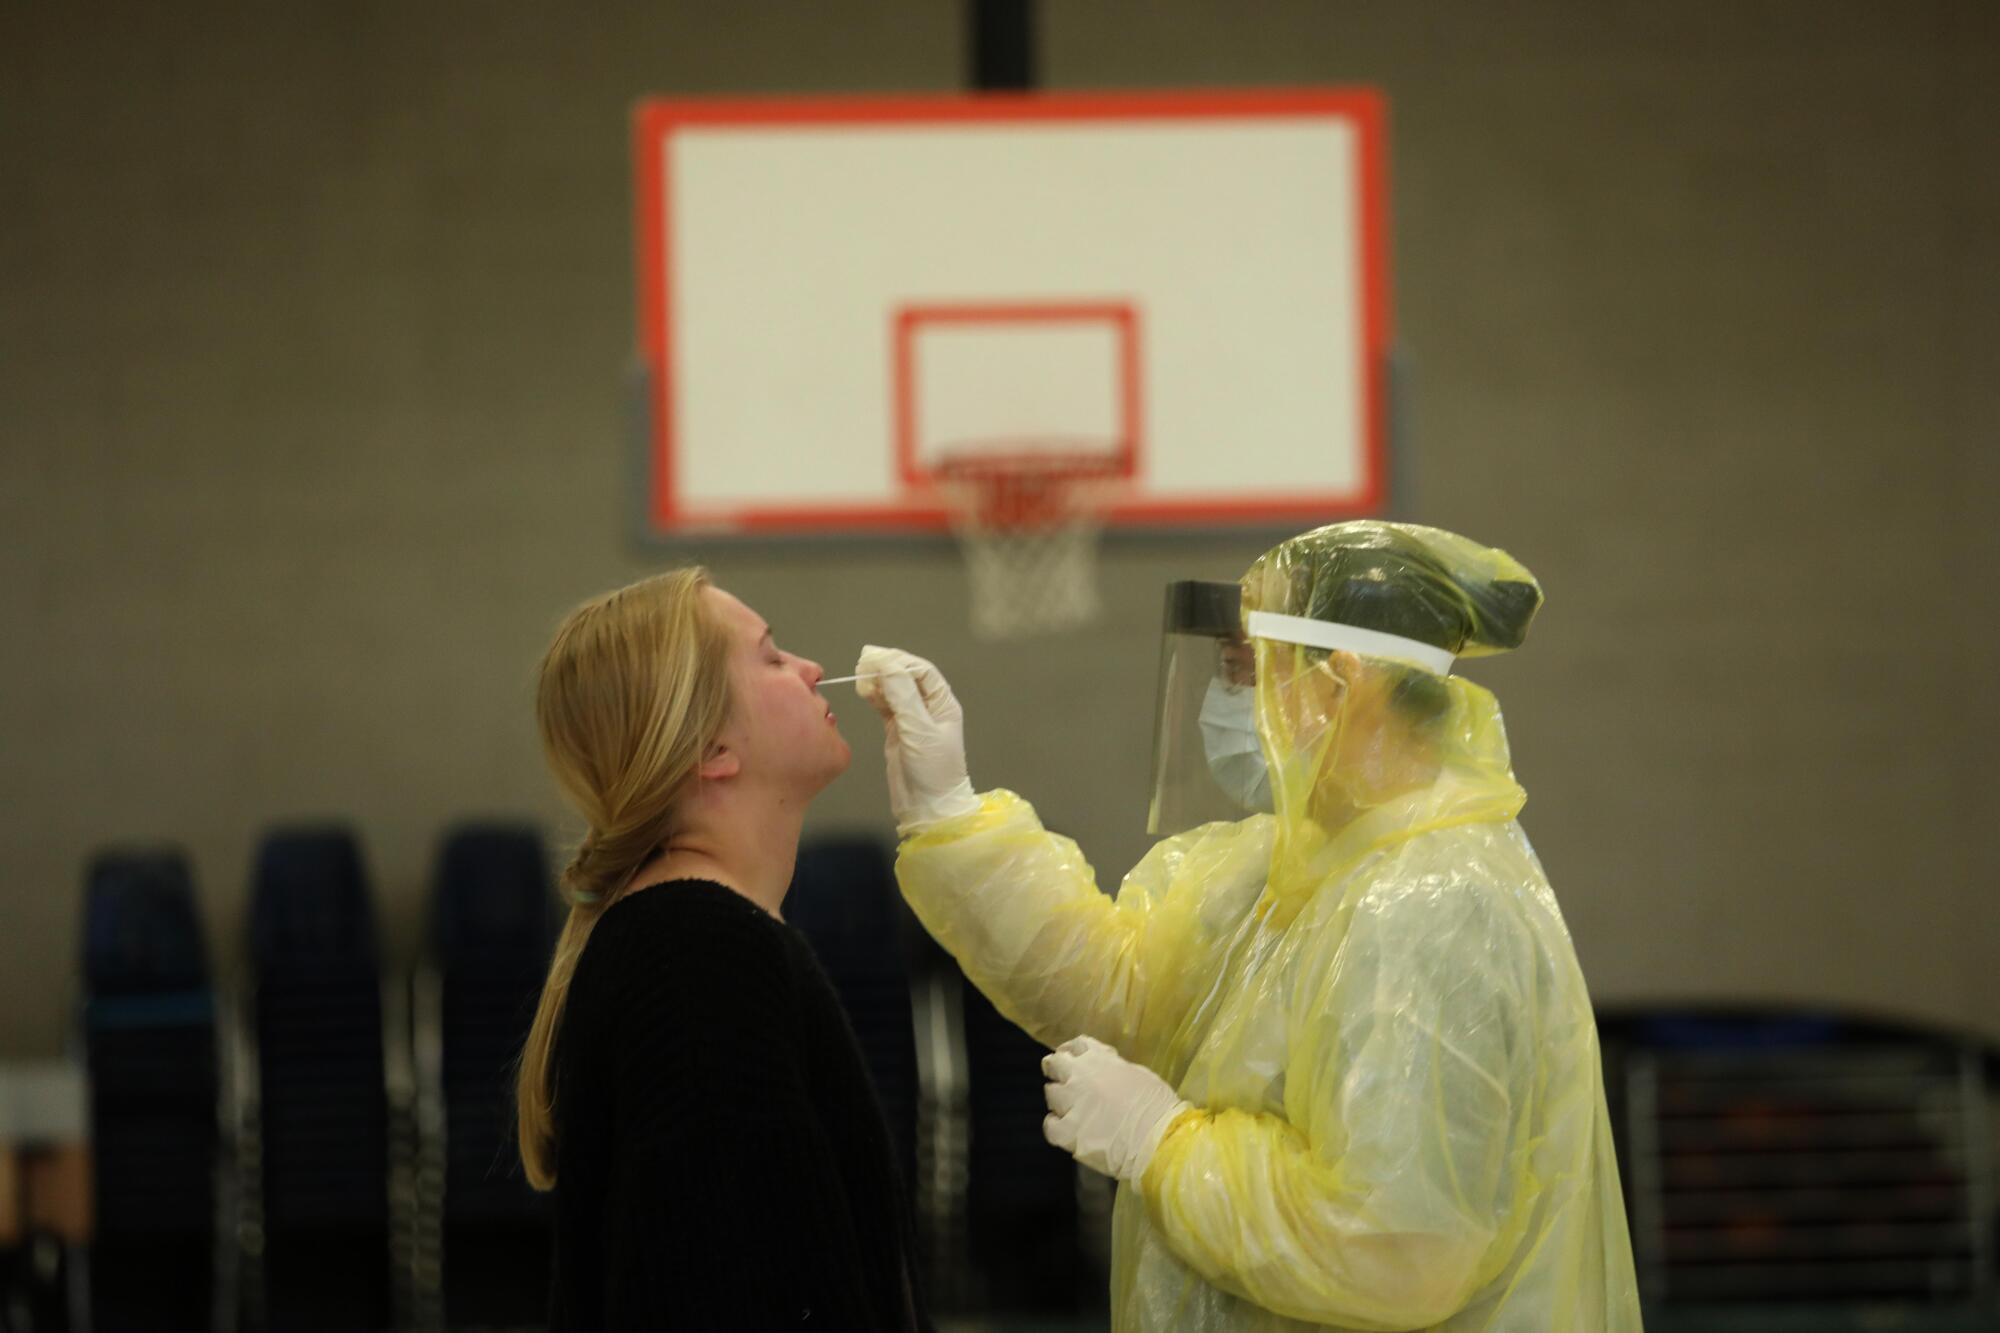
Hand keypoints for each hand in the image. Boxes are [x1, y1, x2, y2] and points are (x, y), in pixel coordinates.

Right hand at [855, 645, 979, 834]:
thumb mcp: (919, 731)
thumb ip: (903, 696)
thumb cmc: (932, 770)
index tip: (875, 657)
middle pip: (906, 677)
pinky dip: (874, 696)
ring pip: (893, 690)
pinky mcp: (897, 731)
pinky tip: (864, 691)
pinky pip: (885, 705)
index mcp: (942, 704)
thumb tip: (887, 664)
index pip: (921, 671)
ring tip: (860, 677)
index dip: (899, 660)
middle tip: (863, 663)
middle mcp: (929, 708)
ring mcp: (912, 719)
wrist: (928, 808)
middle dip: (886, 667)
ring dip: (878, 681)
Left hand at [1042, 1036, 1190, 1183]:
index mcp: (1099, 1060)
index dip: (1073, 1052)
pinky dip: (1056, 1126)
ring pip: (1050, 1094)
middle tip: (1065, 1082)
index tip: (1074, 1059)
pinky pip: (1049, 1125)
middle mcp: (1078, 1077)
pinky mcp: (1067, 1132)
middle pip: (1054, 1064)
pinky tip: (1068, 1130)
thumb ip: (1114, 1068)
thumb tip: (1105, 1071)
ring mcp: (1070, 1104)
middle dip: (1057, 1070)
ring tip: (1072, 1110)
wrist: (1158, 1139)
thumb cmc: (1157, 1105)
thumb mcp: (1137, 1073)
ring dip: (1059, 1099)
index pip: (1077, 1045)